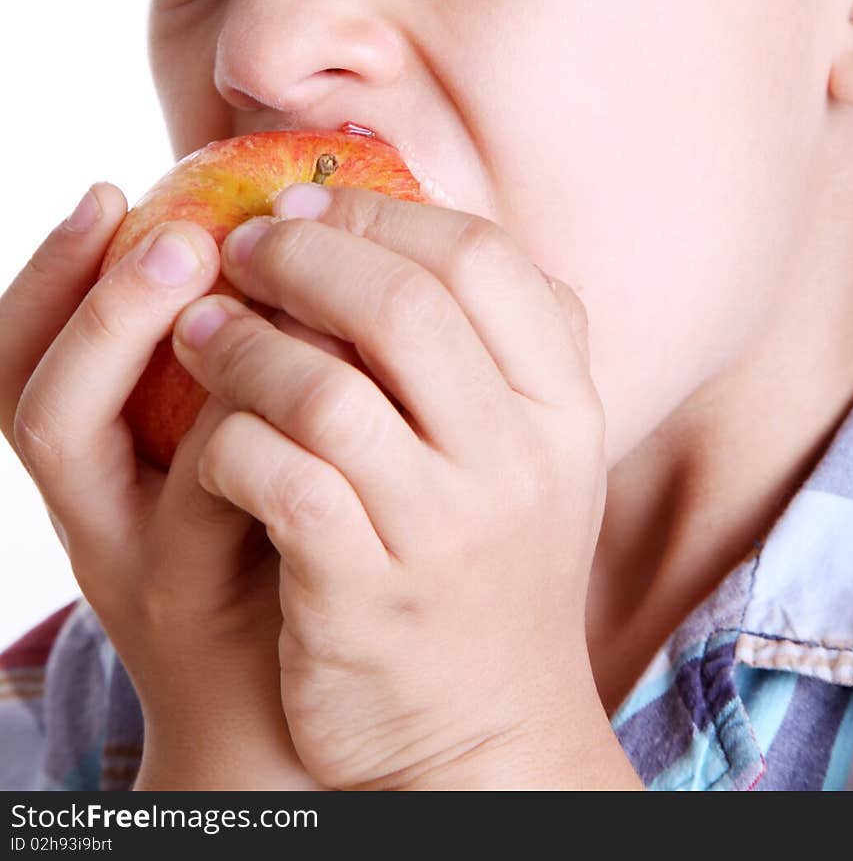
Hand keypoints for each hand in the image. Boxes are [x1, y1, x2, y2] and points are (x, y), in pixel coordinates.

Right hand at [0, 184, 320, 790]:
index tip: (111, 192)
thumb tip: (279, 237)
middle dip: (95, 302)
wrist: (276, 712)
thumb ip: (233, 366)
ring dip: (137, 347)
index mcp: (92, 466)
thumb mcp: (226, 459)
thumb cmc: (266, 554)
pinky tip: (293, 363)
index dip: (50, 274)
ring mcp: (134, 560)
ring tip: (209, 274)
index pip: (22, 362)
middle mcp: (90, 513)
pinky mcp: (197, 599)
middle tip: (172, 232)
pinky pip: (203, 495)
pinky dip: (236, 416)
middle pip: (39, 402)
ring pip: (91, 448)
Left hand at [173, 185, 641, 789]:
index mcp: (565, 405)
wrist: (483, 734)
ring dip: (243, 344)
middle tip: (243, 248)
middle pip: (403, 304)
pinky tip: (214, 441)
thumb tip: (393, 216)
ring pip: (327, 388)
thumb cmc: (487, 565)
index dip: (385, 215)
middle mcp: (520, 460)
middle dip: (303, 257)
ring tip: (199, 331)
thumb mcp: (533, 451)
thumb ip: (491, 344)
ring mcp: (445, 530)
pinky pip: (279, 476)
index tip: (311, 206)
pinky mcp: (365, 594)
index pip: (484, 257)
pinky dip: (229, 440)